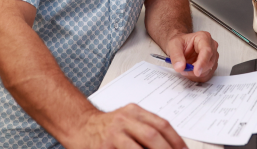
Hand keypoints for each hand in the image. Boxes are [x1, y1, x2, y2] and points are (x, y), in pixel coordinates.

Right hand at [69, 104, 186, 148]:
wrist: (79, 125)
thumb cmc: (107, 127)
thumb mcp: (128, 120)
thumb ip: (146, 127)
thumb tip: (172, 145)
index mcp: (134, 112)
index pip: (162, 124)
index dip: (177, 141)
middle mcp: (124, 120)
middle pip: (152, 135)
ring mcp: (113, 135)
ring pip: (138, 148)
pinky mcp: (104, 148)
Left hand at [165, 31, 218, 81]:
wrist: (181, 45)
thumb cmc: (180, 42)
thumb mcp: (174, 45)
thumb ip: (176, 55)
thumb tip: (180, 67)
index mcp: (204, 37)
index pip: (207, 51)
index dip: (202, 62)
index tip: (196, 71)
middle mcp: (211, 46)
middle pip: (209, 62)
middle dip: (195, 70)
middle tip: (183, 70)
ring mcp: (213, 56)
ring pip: (208, 71)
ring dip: (195, 74)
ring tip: (184, 69)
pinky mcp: (211, 65)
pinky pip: (206, 76)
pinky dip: (197, 77)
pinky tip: (190, 72)